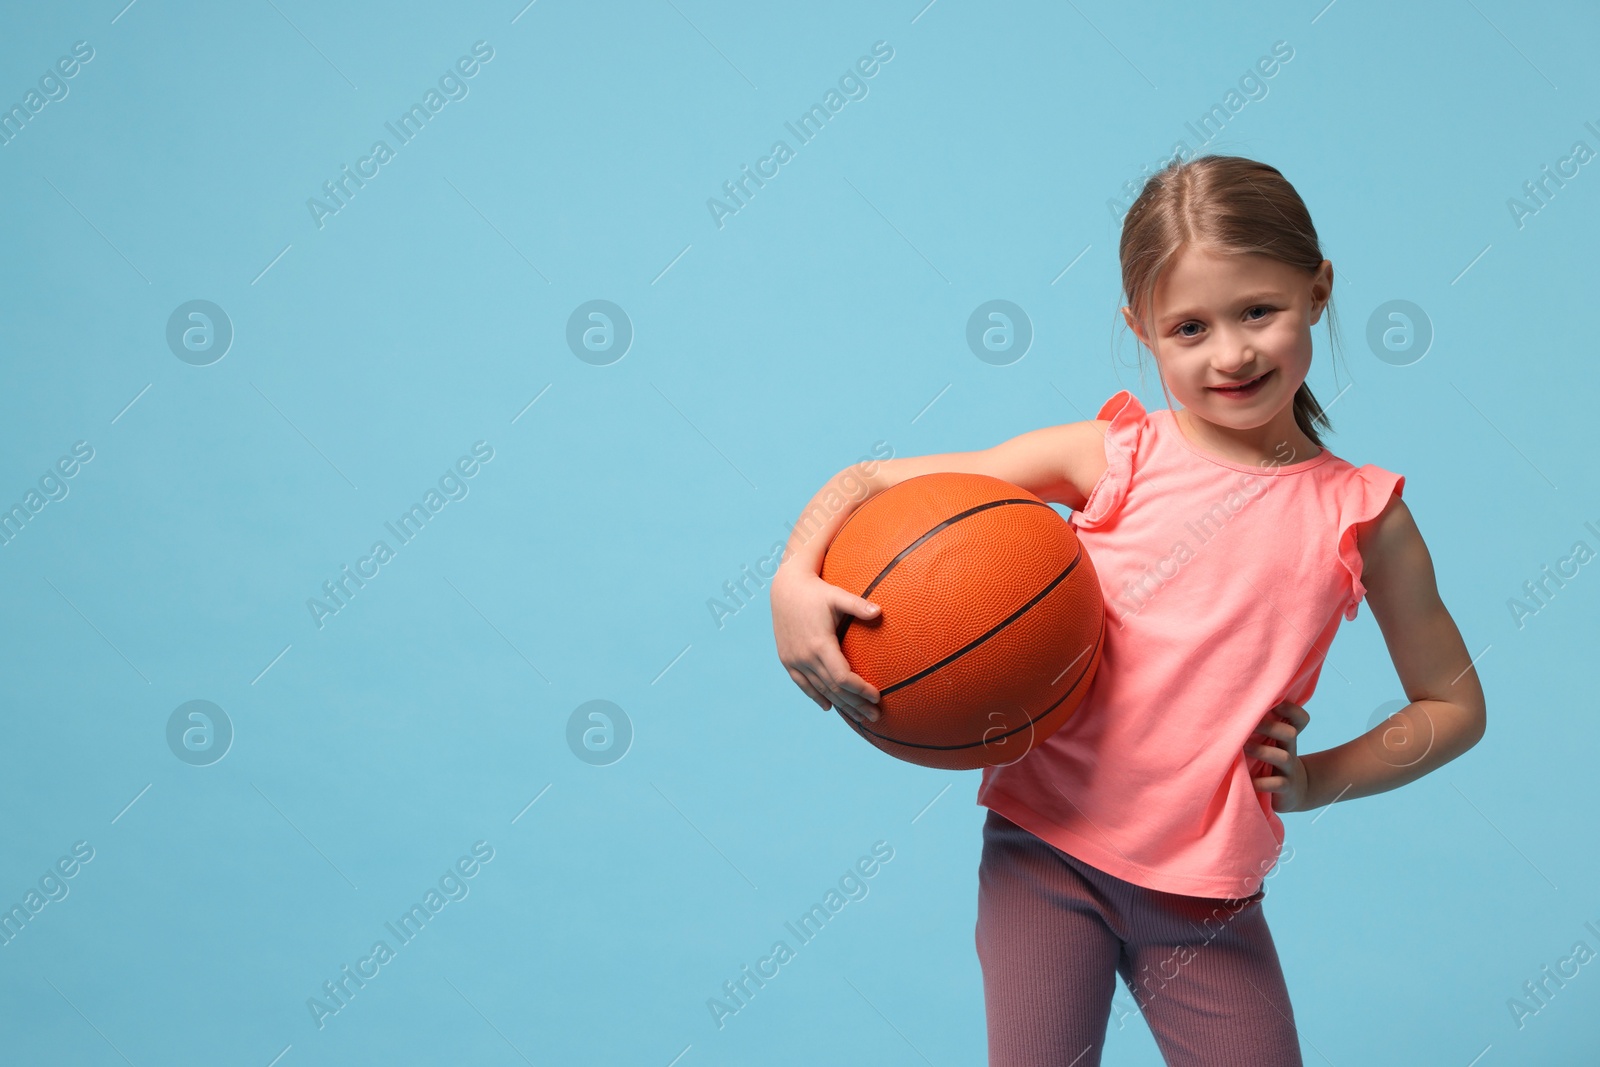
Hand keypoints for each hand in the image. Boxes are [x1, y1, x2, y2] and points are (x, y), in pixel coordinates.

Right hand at [771, 566, 883, 723]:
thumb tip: (880, 612)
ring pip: (819, 691)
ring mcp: (794, 660)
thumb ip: (859, 605)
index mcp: (819, 644)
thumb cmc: (816, 591)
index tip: (877, 696)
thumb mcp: (838, 595)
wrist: (785, 587)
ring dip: (840, 705)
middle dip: (856, 704)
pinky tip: (828, 707)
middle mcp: (805, 656)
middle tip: (875, 715)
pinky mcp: (787, 659)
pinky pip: (802, 684)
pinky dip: (816, 697)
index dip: (860, 690)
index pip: (842, 678)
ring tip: (859, 716)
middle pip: (833, 690)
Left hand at [1245, 700, 1310, 812]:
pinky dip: (1262, 782)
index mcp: (1285, 737)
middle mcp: (1289, 750)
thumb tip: (1229, 709)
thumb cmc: (1271, 761)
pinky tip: (1250, 781)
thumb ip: (1257, 728)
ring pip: (1283, 757)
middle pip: (1289, 733)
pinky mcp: (1286, 788)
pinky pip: (1277, 784)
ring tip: (1243, 747)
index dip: (1291, 709)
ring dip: (1262, 751)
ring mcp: (1288, 770)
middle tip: (1247, 723)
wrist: (1293, 792)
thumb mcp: (1269, 743)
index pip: (1299, 719)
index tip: (1273, 703)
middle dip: (1269, 726)